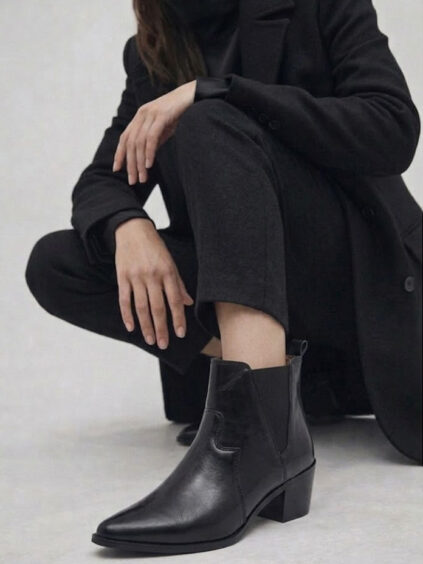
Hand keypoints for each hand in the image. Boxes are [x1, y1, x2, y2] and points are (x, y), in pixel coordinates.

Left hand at [113, 80, 196, 184]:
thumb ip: (153, 140)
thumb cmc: (179, 113)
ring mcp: (151, 114)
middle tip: (132, 181)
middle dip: (130, 164)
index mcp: (140, 117)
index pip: (125, 138)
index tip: (117, 169)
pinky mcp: (161, 115)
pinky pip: (151, 137)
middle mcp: (142, 114)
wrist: (193, 95)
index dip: (119, 154)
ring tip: (142, 177)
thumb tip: (146, 158)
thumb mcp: (163, 129)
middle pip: (130, 143)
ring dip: (140, 163)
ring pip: (139, 142)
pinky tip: (149, 165)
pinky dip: (149, 152)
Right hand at [115, 218, 193, 349]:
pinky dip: (127, 315)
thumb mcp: (171, 262)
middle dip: (161, 328)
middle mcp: (152, 276)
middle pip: (158, 307)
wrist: (133, 229)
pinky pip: (124, 300)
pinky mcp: (122, 277)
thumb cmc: (155, 247)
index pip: (175, 300)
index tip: (180, 333)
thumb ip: (179, 284)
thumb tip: (188, 303)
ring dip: (146, 326)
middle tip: (163, 344)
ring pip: (141, 307)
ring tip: (150, 340)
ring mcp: (136, 277)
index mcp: (168, 272)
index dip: (178, 318)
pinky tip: (131, 328)